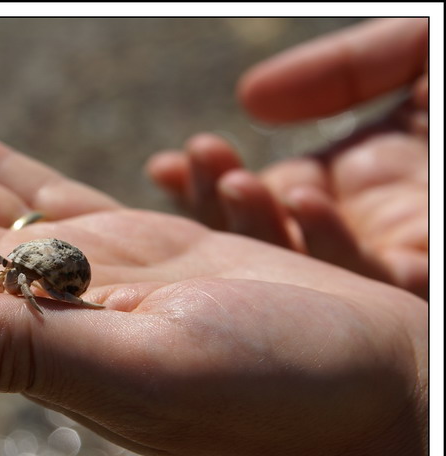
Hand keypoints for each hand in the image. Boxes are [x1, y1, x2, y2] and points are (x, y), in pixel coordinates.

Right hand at [146, 18, 428, 298]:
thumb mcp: (413, 50)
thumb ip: (340, 68)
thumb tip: (250, 98)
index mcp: (355, 177)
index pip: (259, 197)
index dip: (205, 188)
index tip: (162, 167)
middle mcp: (360, 223)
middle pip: (263, 238)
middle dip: (216, 208)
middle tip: (190, 165)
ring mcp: (390, 252)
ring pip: (301, 265)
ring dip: (258, 227)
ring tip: (235, 183)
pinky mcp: (423, 276)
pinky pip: (366, 278)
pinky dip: (326, 243)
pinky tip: (302, 201)